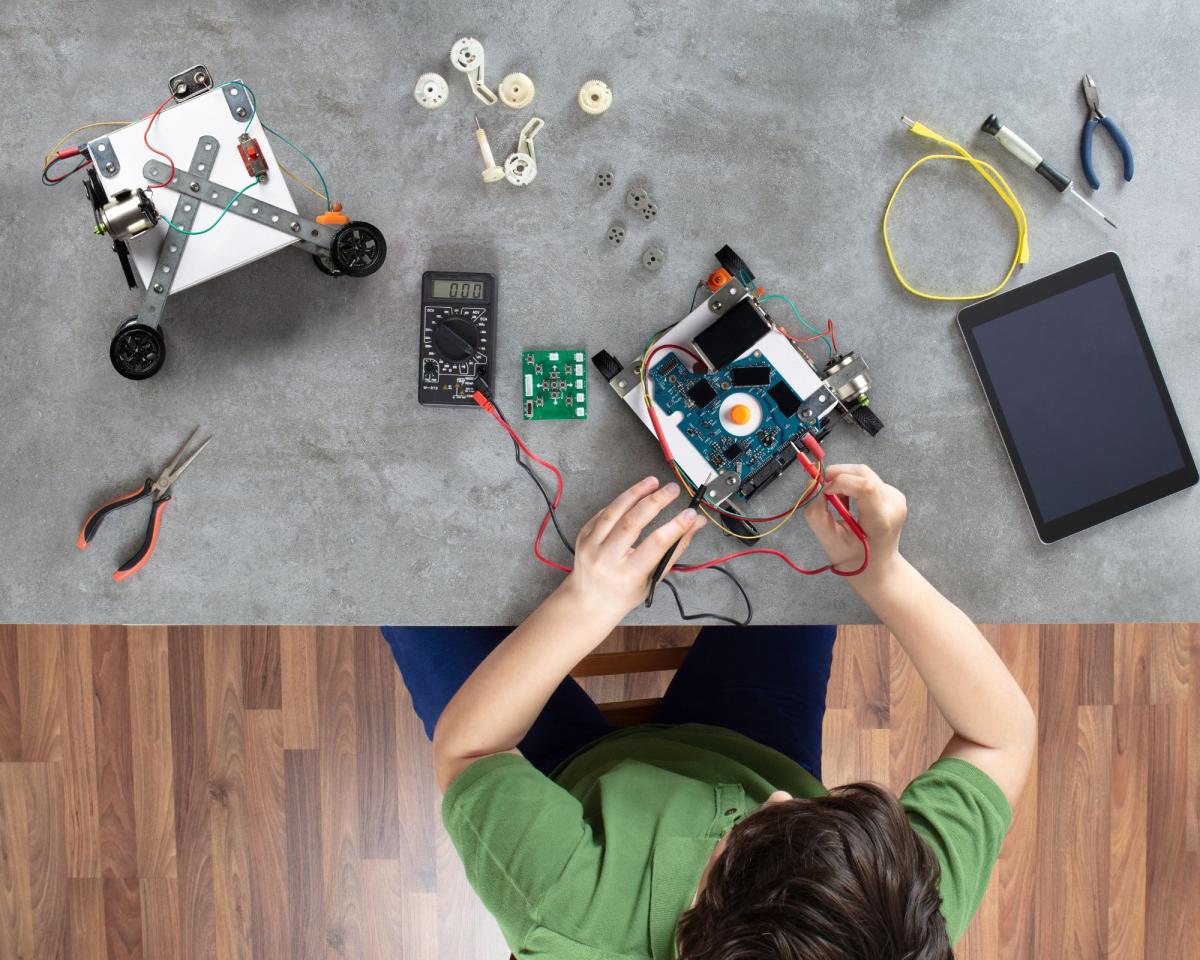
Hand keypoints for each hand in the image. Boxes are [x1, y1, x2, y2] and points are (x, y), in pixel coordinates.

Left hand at [563, 476, 706, 619]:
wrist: (589, 602)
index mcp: (627, 575)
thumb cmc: (624, 593)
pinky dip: (621, 503)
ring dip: (636, 493)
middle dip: (655, 501)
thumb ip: (675, 549)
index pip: (655, 544)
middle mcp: (606, 559)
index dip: (675, 526)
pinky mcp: (583, 535)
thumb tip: (694, 524)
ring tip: (653, 482)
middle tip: (672, 490)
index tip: (690, 513)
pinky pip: (604, 513)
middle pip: (632, 522)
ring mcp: (591, 546)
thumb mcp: (653, 578)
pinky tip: (634, 495)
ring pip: (614, 511)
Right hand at [804, 464, 906, 578]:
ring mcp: (896, 499)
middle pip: (862, 473)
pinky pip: (867, 479)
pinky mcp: (894, 494)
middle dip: (836, 475)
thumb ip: (816, 511)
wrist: (878, 568)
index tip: (823, 492)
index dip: (839, 481)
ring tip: (837, 503)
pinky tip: (848, 504)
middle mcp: (893, 506)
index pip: (864, 486)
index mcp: (880, 521)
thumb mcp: (828, 539)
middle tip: (822, 491)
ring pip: (863, 473)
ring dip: (843, 480)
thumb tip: (813, 483)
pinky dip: (851, 485)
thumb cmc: (853, 559)